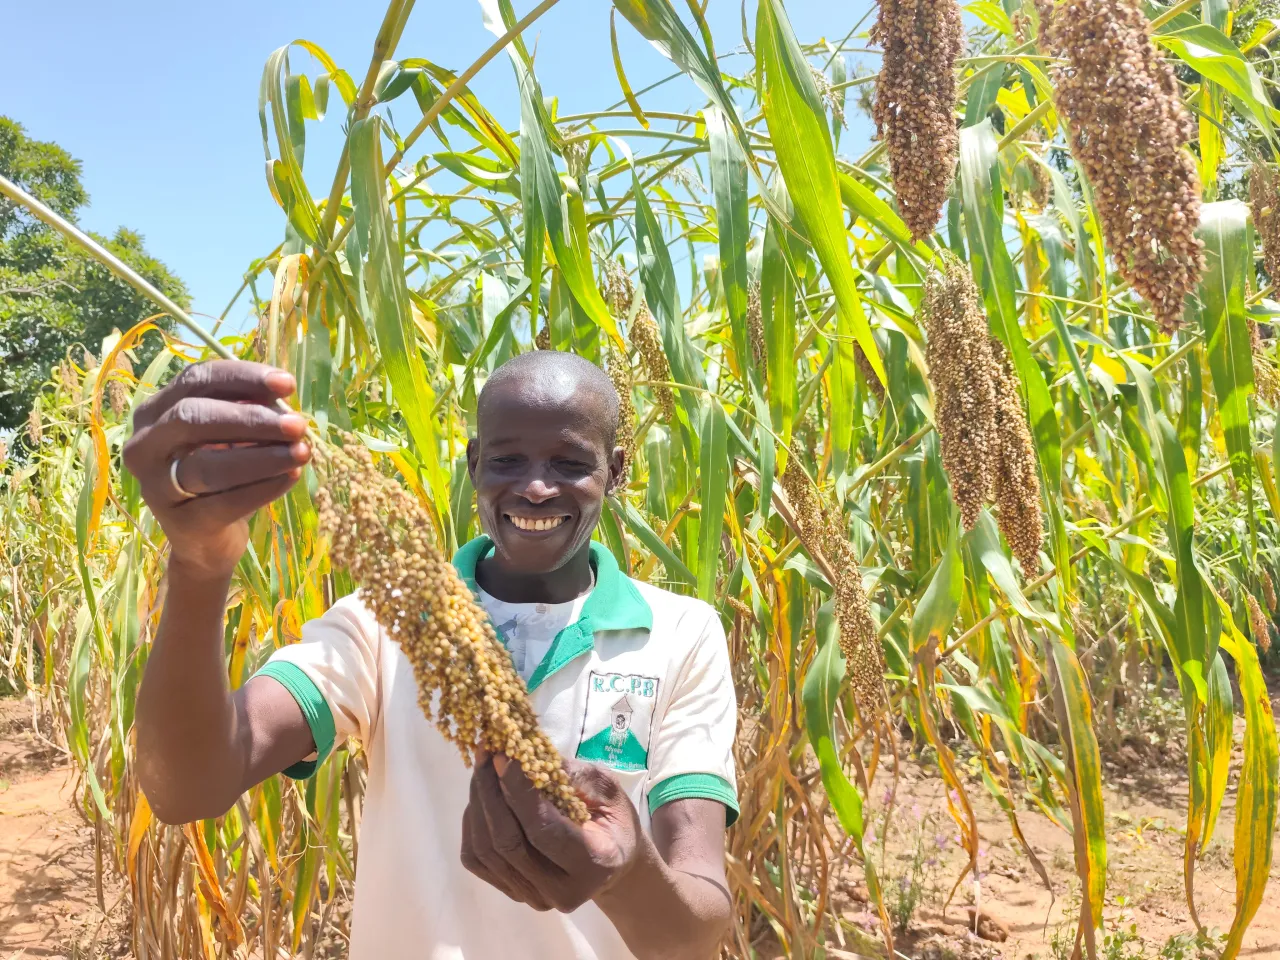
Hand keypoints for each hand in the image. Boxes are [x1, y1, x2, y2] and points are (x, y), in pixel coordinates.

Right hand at [122, 360, 310, 580]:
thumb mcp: (228, 436)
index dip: (243, 377)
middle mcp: (144, 445)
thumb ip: (246, 411)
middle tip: (297, 424)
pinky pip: (225, 502)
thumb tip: (281, 399)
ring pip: (208, 465)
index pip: (196, 380)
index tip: (288, 383)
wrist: (205, 539)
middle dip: (251, 419)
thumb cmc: (220, 473)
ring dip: (263, 456)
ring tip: (302, 452)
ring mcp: (156, 487)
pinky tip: (292, 476)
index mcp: (154, 411)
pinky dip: (264, 487)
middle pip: (194, 417)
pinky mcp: (180, 523)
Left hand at [460, 751, 640, 911]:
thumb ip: (574, 776)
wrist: (610, 865)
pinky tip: (482, 797)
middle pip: (508, 842)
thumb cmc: (612, 821)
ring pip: (487, 851)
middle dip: (490, 792)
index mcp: (593, 864)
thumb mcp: (607, 791)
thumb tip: (526, 756)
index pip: (543, 829)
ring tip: (482, 769)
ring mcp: (534, 897)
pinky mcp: (513, 893)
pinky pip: (477, 859)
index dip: (517, 791)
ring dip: (478, 804)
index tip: (501, 756)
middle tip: (485, 753)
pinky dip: (473, 823)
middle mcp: (561, 891)